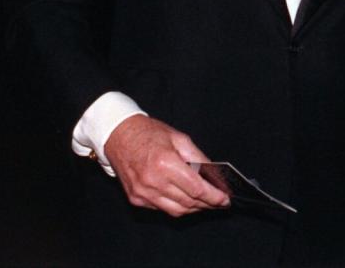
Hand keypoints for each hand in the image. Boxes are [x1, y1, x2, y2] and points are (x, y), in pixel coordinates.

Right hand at [103, 115, 230, 216]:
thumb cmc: (149, 133)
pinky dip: (177, 206)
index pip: (196, 189)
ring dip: (193, 209)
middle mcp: (153, 182)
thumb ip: (198, 157)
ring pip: (176, 210)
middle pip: (188, 202)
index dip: (213, 196)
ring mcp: (143, 193)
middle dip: (207, 204)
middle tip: (220, 202)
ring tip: (206, 203)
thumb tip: (213, 174)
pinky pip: (162, 209)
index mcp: (165, 163)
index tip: (225, 199)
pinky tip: (186, 199)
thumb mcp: (179, 138)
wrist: (119, 136)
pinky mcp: (136, 199)